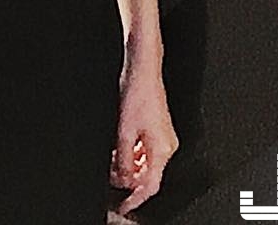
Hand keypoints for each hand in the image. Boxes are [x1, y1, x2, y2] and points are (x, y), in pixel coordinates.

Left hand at [111, 63, 177, 214]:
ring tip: (111, 162)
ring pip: (145, 162)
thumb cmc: (137, 93)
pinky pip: (146, 150)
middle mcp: (167, 145)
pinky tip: (119, 149)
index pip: (151, 185)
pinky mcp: (157, 129)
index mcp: (163, 149)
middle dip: (128, 178)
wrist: (142, 70)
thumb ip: (123, 159)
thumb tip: (122, 178)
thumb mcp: (124, 130)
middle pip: (148, 174)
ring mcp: (163, 137)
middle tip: (110, 177)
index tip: (124, 206)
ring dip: (128, 165)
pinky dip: (132, 153)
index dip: (136, 199)